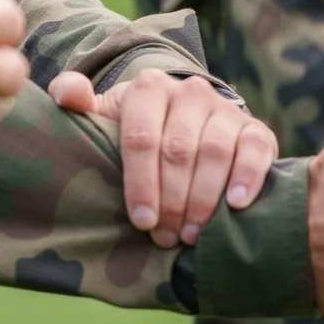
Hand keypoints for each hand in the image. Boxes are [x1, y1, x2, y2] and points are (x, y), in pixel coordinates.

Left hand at [49, 71, 275, 247]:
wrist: (185, 120)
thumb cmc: (134, 129)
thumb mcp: (104, 116)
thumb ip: (77, 102)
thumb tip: (67, 92)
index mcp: (148, 88)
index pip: (142, 139)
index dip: (142, 183)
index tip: (142, 221)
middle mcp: (189, 92)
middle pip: (179, 151)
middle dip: (171, 199)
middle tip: (164, 235)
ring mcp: (225, 110)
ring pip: (215, 154)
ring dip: (203, 199)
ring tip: (190, 234)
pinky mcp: (256, 129)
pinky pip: (254, 152)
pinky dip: (247, 179)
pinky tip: (235, 206)